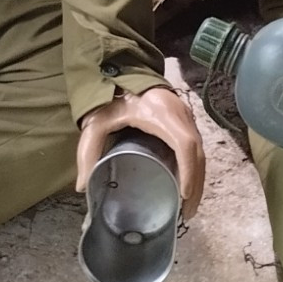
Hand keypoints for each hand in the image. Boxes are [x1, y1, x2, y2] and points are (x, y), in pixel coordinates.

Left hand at [76, 85, 205, 217]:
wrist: (123, 70)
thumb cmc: (112, 95)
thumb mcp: (97, 122)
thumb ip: (88, 151)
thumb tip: (82, 186)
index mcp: (161, 114)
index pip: (184, 144)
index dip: (188, 171)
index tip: (184, 195)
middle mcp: (180, 114)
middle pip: (198, 153)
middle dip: (196, 184)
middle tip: (188, 212)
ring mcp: (186, 116)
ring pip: (200, 151)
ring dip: (198, 179)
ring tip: (189, 205)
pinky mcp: (185, 119)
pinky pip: (196, 147)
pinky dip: (195, 168)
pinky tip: (188, 185)